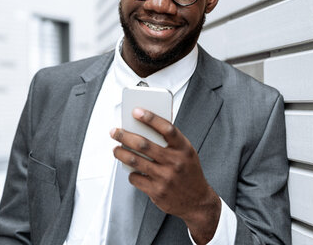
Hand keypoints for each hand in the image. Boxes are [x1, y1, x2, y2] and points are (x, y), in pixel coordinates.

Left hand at [110, 108, 220, 243]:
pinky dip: (131, 172)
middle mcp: (175, 162)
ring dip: (121, 153)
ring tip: (116, 149)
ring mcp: (165, 178)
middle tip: (115, 131)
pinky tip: (132, 170)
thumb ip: (170, 141)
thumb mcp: (186, 153)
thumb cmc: (188, 172)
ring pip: (135, 161)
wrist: (197, 201)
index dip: (150, 118)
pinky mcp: (157, 192)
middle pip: (144, 144)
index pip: (167, 128)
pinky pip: (135, 178)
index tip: (136, 111)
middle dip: (125, 136)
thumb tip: (146, 124)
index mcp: (184, 149)